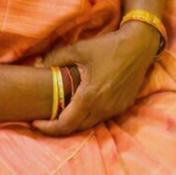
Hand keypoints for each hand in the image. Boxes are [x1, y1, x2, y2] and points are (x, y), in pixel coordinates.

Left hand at [32, 22, 158, 135]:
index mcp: (90, 97)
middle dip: (59, 127)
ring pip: (90, 123)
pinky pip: (103, 116)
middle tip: (45, 118)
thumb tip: (36, 64)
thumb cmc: (109, 47)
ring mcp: (115, 108)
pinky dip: (90, 114)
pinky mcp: (124, 105)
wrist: (140, 46)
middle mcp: (103, 107)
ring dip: (75, 121)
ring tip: (63, 111)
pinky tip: (84, 103)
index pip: (64, 125)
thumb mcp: (79, 49)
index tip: (35, 123)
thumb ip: (55, 58)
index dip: (47, 128)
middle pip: (76, 128)